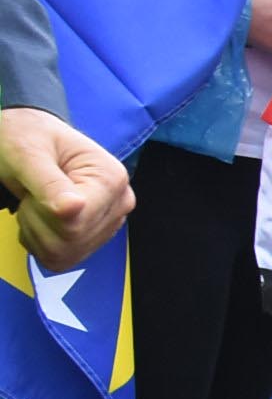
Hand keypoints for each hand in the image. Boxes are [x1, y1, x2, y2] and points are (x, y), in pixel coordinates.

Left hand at [0, 108, 133, 270]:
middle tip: (34, 192)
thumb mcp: (28, 152)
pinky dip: (39, 242)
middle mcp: (118, 206)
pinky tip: (40, 218)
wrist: (27, 138)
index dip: (43, 210)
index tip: (35, 185)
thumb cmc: (28, 137)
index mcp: (111, 179)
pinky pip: (60, 260)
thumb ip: (48, 181)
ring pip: (63, 255)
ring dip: (36, 232)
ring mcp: (107, 226)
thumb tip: (74, 208)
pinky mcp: (91, 240)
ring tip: (37, 202)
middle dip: (37, 220)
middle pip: (71, 241)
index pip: (76, 222)